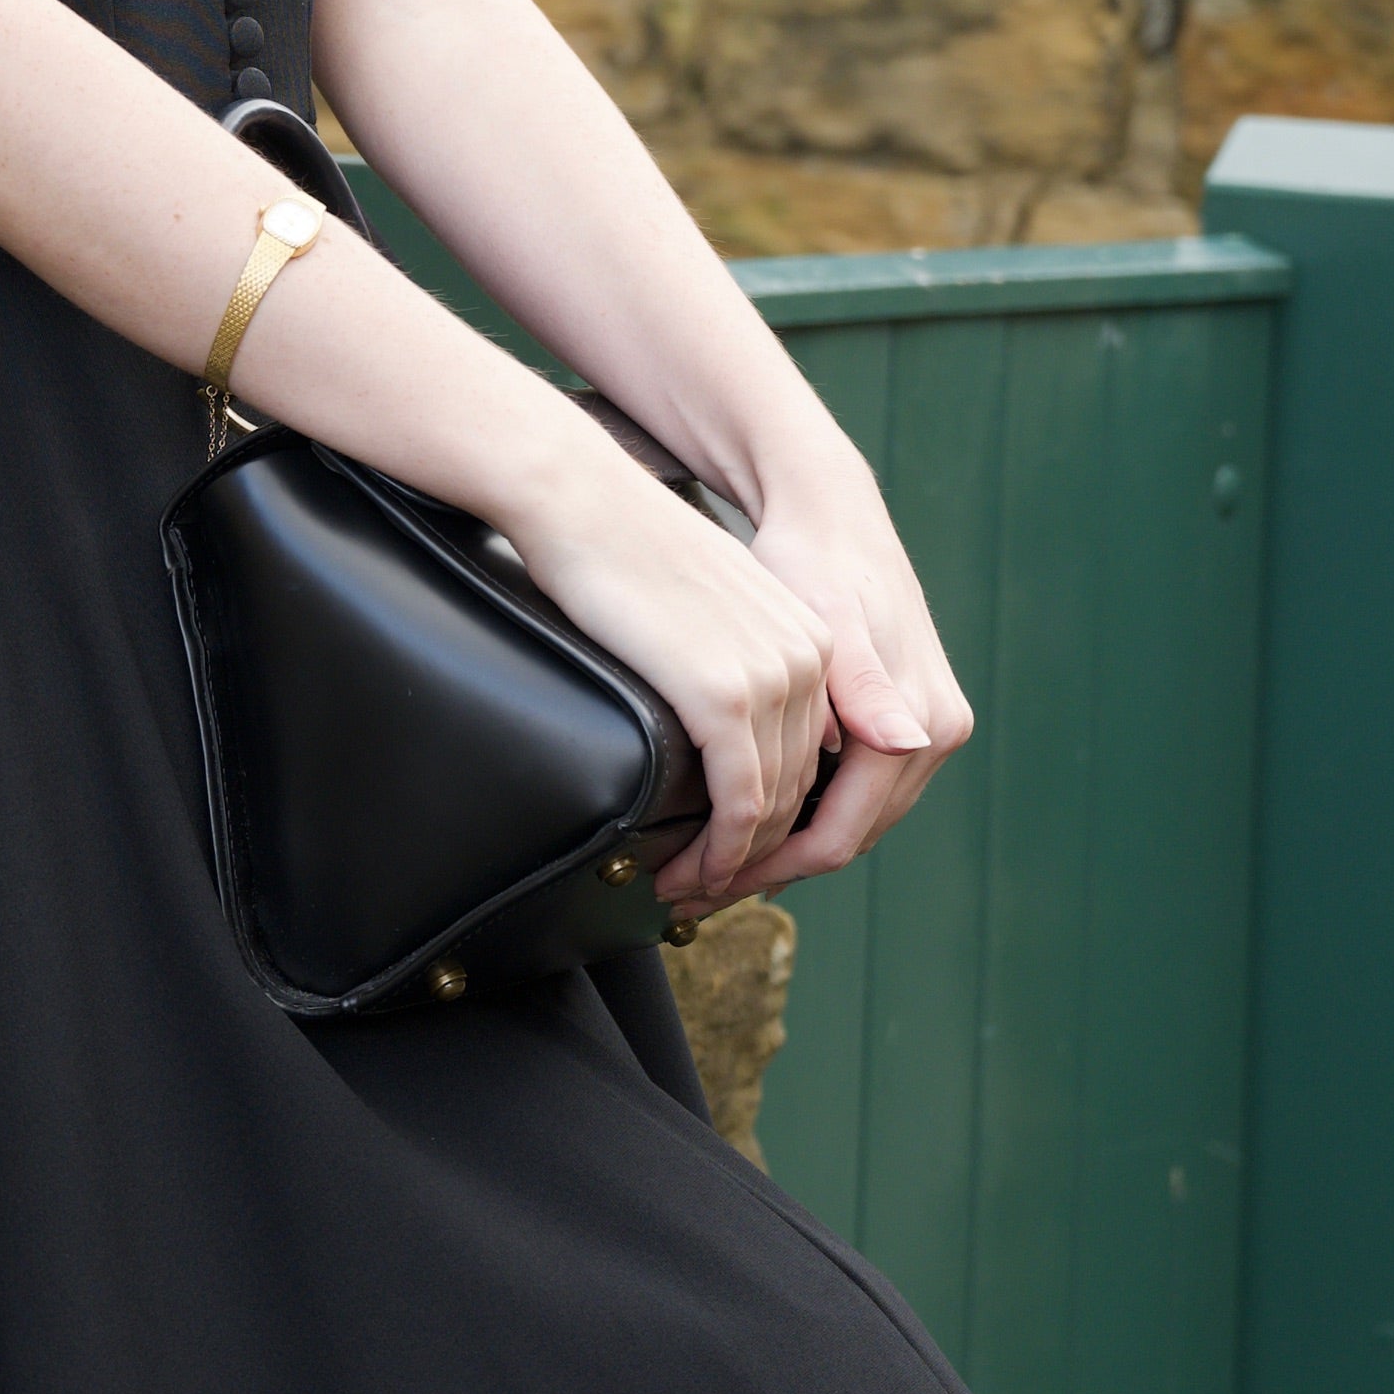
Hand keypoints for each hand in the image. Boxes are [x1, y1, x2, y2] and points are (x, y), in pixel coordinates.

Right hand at [497, 433, 848, 922]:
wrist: (579, 499)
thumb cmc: (620, 552)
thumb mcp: (703, 614)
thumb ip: (736, 670)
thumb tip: (727, 729)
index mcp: (814, 639)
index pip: (814, 760)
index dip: (778, 825)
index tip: (733, 860)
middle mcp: (810, 660)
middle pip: (801, 793)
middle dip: (756, 857)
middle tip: (705, 894)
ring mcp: (774, 678)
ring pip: (770, 807)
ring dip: (731, 863)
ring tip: (685, 890)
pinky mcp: (726, 695)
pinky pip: (739, 800)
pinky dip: (718, 849)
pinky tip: (689, 871)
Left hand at [713, 450, 970, 903]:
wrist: (829, 511)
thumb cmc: (817, 558)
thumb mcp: (830, 621)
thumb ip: (866, 685)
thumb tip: (906, 742)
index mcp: (923, 723)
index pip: (840, 835)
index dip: (766, 868)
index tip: (704, 881)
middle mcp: (935, 735)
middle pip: (845, 840)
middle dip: (766, 869)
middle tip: (692, 886)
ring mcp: (921, 731)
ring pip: (847, 823)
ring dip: (780, 849)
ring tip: (709, 865)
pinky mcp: (900, 721)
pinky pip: (848, 791)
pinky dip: (800, 813)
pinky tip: (748, 819)